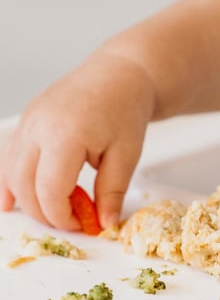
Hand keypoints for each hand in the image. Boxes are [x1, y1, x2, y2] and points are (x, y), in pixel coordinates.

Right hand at [0, 53, 155, 230]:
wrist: (119, 75)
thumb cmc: (125, 108)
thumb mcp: (127, 154)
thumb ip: (113, 191)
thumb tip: (105, 224)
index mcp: (65, 135)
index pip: (49, 191)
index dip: (62, 216)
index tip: (83, 224)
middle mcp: (37, 127)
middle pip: (24, 186)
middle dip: (45, 212)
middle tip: (72, 221)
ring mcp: (27, 123)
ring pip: (10, 173)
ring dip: (28, 200)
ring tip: (56, 211)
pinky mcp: (25, 122)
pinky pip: (8, 158)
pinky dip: (9, 182)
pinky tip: (10, 202)